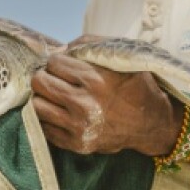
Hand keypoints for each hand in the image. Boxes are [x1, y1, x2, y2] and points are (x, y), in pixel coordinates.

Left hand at [31, 53, 179, 155]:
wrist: (152, 124)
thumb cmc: (136, 86)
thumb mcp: (122, 58)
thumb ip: (90, 45)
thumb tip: (59, 50)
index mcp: (95, 80)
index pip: (54, 62)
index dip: (58, 61)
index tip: (65, 66)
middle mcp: (85, 104)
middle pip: (40, 82)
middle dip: (46, 76)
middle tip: (55, 79)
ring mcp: (79, 127)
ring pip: (37, 106)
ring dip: (44, 98)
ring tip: (56, 96)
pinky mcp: (76, 144)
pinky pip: (44, 128)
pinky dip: (49, 118)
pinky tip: (62, 113)